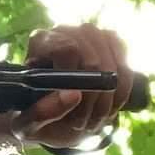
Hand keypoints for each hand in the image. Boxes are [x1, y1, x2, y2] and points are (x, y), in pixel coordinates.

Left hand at [14, 25, 132, 143]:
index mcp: (40, 42)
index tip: (72, 103)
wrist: (53, 116)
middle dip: (92, 98)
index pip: (67, 49)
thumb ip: (42, 112)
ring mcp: (91, 35)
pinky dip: (122, 92)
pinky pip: (125, 66)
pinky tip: (109, 107)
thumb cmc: (35, 117)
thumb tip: (73, 95)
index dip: (75, 78)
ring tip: (93, 120)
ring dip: (108, 99)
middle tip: (82, 123)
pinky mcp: (111, 43)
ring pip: (112, 65)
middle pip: (93, 60)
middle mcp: (66, 31)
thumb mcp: (28, 123)